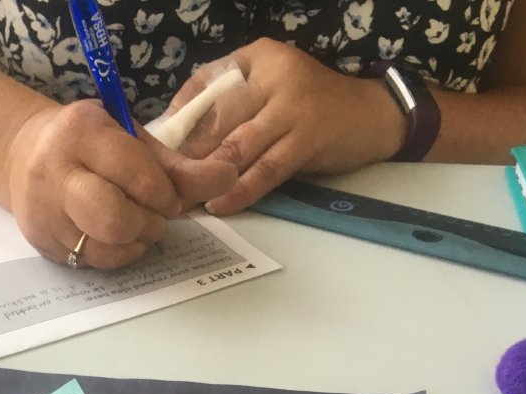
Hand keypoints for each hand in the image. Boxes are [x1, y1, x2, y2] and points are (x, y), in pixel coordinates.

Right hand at [3, 99, 237, 266]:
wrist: (23, 156)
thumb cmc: (91, 146)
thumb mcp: (132, 142)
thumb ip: (179, 167)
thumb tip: (228, 178)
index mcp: (83, 132)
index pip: (137, 174)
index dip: (163, 194)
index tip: (168, 196)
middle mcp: (56, 172)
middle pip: (114, 220)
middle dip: (146, 224)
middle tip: (152, 216)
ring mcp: (44, 211)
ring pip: (104, 249)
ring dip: (134, 244)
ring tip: (135, 226)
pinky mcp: (43, 243)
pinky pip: (92, 263)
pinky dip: (116, 254)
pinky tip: (115, 237)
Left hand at [166, 42, 405, 215]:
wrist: (370, 115)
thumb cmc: (311, 107)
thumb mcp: (269, 91)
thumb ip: (231, 103)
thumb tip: (177, 136)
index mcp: (257, 57)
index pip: (204, 83)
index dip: (176, 118)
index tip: (155, 148)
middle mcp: (272, 74)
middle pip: (215, 118)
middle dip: (186, 155)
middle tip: (162, 184)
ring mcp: (291, 106)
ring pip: (237, 145)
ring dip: (207, 176)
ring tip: (184, 200)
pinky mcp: (307, 138)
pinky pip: (265, 169)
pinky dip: (240, 190)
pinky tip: (219, 205)